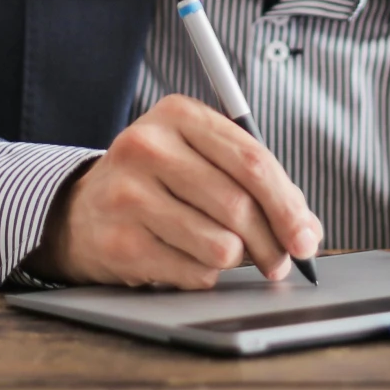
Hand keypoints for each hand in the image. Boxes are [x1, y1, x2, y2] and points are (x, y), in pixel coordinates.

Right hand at [26, 95, 322, 287]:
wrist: (82, 210)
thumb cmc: (159, 183)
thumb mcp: (201, 159)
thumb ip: (255, 182)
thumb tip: (307, 230)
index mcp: (178, 115)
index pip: (252, 161)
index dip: (288, 205)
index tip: (306, 236)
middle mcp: (148, 147)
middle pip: (238, 205)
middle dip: (272, 243)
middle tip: (280, 262)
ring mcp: (129, 194)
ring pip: (220, 244)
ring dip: (235, 259)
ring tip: (224, 252)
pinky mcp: (120, 242)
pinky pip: (194, 272)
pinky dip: (204, 274)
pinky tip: (187, 259)